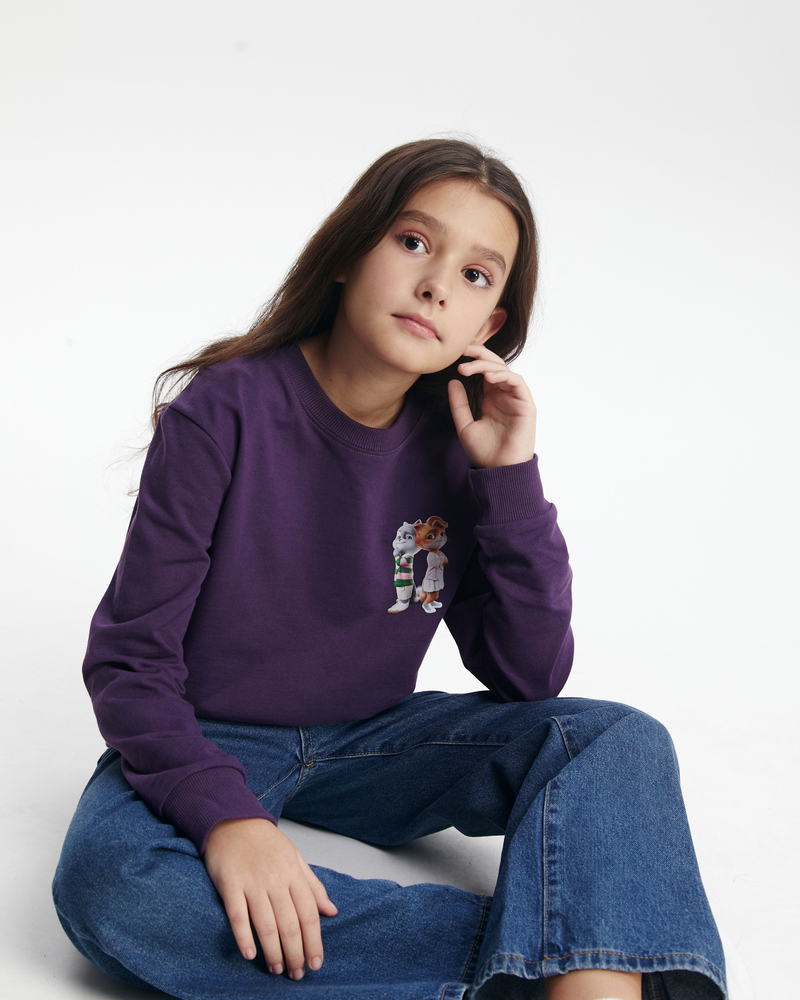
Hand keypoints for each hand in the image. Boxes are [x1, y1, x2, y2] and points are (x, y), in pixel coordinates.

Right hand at [204, 817, 336, 978]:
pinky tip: (249, 954)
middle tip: (297, 973)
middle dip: (295, 953)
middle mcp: (275, 879)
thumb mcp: (295, 858)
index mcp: (293, 873)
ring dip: (273, 952)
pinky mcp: (230, 884)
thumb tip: (331, 910)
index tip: (316, 962)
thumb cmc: (265, 843)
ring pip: (266, 925)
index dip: (314, 941)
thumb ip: (312, 885)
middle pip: (289, 924)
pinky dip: (243, 937)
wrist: (233, 820)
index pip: (309, 913)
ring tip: (277, 969)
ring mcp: (252, 882)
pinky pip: (237, 915)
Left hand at [448, 343, 536, 467]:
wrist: (499, 471)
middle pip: (494, 365)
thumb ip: (459, 404)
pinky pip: (517, 382)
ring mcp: (516, 398)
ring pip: (504, 370)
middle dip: (479, 354)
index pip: (484, 370)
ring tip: (467, 367)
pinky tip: (488, 377)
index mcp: (491, 397)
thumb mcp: (464, 425)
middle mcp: (504, 395)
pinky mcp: (526, 405)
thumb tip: (452, 381)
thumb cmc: (484, 452)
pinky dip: (503, 375)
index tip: (455, 354)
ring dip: (486, 365)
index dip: (472, 359)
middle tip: (462, 350)